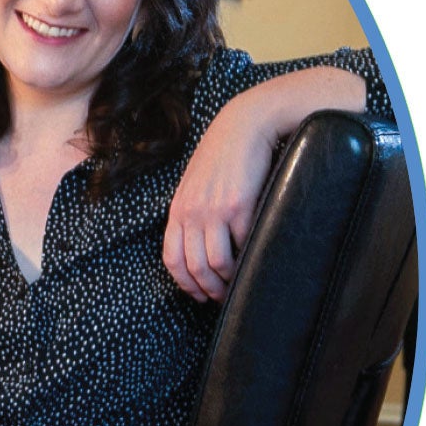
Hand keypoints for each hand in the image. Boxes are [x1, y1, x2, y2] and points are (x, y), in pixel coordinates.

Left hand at [163, 96, 274, 302]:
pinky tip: (253, 261)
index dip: (184, 283)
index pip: (171, 259)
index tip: (198, 295)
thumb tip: (199, 245)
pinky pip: (243, 244)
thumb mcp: (194, 187)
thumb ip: (192, 213)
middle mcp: (191, 214)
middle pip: (194, 267)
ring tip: (237, 285)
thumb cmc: (221, 158)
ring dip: (228, 281)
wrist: (242, 127)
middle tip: (222, 298)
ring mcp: (214, 211)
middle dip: (208, 289)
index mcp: (177, 211)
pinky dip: (248, 258)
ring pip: (217, 263)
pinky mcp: (239, 206)